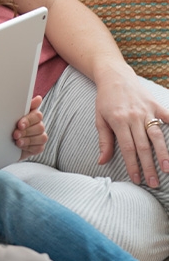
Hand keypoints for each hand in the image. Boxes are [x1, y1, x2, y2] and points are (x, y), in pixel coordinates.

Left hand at [14, 95, 47, 158]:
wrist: (3, 143)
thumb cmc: (9, 126)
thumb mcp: (14, 115)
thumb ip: (24, 106)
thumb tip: (39, 98)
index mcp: (33, 116)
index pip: (37, 115)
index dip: (29, 120)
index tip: (19, 124)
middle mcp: (38, 125)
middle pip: (40, 127)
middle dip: (26, 131)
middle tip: (15, 134)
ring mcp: (39, 136)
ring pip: (41, 137)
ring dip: (27, 140)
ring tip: (17, 141)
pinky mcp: (38, 147)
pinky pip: (39, 147)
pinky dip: (29, 147)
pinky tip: (21, 147)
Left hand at [95, 70, 168, 187]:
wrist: (115, 77)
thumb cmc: (105, 100)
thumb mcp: (100, 119)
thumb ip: (104, 141)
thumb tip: (102, 162)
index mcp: (118, 122)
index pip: (127, 148)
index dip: (132, 165)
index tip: (137, 179)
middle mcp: (134, 117)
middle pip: (143, 146)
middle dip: (148, 166)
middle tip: (153, 183)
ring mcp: (147, 110)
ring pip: (157, 135)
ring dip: (163, 153)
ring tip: (168, 169)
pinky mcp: (156, 104)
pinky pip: (168, 117)